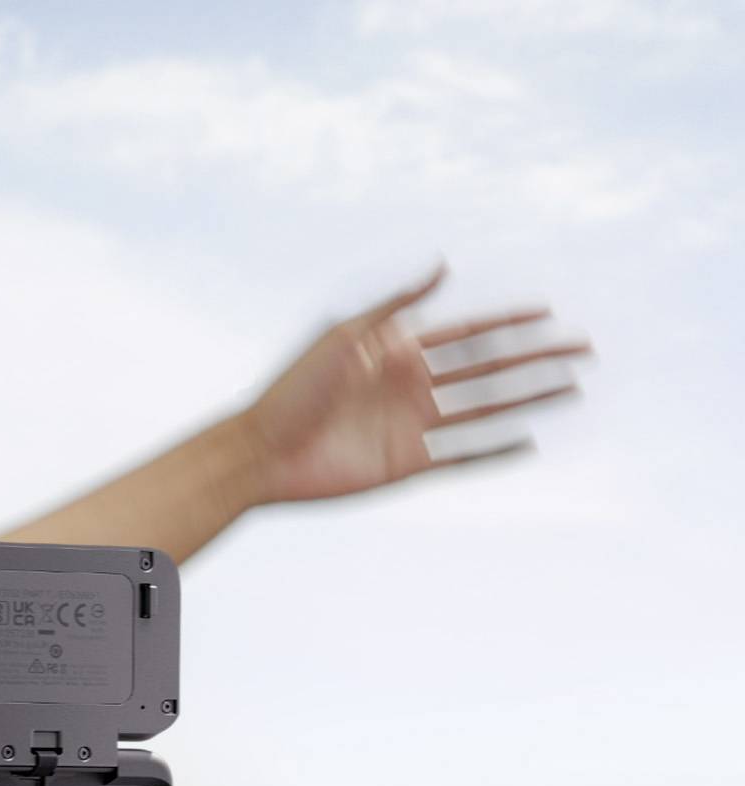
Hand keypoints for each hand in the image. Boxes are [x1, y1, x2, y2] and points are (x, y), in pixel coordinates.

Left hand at [237, 259, 593, 504]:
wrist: (258, 453)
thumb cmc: (291, 389)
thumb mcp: (344, 335)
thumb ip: (396, 304)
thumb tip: (444, 265)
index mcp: (397, 351)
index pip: (467, 332)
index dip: (508, 322)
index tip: (550, 312)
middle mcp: (411, 387)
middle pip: (489, 369)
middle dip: (537, 358)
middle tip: (584, 350)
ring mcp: (412, 427)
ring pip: (486, 410)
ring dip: (530, 399)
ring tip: (573, 390)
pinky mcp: (406, 465)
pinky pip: (462, 457)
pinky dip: (495, 451)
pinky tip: (530, 442)